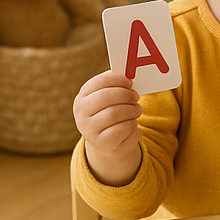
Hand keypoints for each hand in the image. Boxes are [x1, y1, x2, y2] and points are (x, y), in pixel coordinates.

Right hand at [73, 70, 141, 184]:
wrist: (106, 141)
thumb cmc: (109, 112)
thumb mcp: (107, 98)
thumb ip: (115, 86)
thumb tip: (129, 73)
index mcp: (82, 100)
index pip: (99, 83)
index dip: (118, 80)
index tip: (130, 82)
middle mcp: (82, 117)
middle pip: (106, 98)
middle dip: (126, 95)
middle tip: (136, 96)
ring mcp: (91, 133)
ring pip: (116, 114)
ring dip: (132, 110)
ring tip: (137, 110)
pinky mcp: (105, 146)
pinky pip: (124, 130)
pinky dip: (134, 125)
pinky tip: (133, 125)